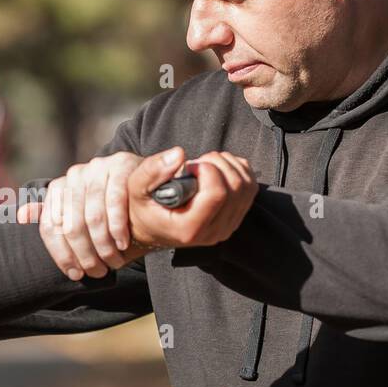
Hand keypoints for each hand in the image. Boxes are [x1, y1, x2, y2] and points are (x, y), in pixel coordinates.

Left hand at [39, 151, 145, 278]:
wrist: (145, 183)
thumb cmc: (109, 207)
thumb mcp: (81, 214)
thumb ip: (54, 217)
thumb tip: (19, 216)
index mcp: (59, 188)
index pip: (51, 226)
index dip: (61, 254)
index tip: (75, 275)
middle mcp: (74, 176)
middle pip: (72, 225)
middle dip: (85, 255)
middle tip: (98, 272)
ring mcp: (96, 168)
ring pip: (93, 217)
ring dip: (103, 246)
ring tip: (113, 262)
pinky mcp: (119, 165)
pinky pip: (114, 202)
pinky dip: (118, 227)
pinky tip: (122, 244)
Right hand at [126, 147, 257, 248]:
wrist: (151, 226)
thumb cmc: (143, 206)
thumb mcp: (136, 187)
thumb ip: (152, 170)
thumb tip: (179, 154)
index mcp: (189, 229)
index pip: (218, 194)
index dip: (207, 169)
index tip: (190, 166)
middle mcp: (213, 232)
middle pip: (236, 187)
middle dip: (218, 163)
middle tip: (196, 163)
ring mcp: (227, 227)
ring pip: (247, 186)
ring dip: (228, 165)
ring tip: (205, 165)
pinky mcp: (235, 219)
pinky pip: (251, 188)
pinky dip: (238, 170)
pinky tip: (217, 169)